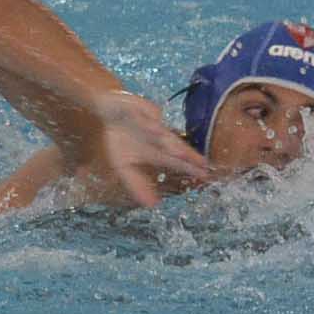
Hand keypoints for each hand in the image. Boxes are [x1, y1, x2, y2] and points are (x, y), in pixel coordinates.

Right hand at [71, 87, 209, 208]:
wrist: (108, 112)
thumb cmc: (120, 140)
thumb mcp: (123, 167)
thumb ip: (136, 185)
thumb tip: (152, 206)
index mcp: (156, 152)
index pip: (176, 162)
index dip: (189, 169)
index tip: (205, 177)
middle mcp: (156, 137)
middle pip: (175, 147)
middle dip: (187, 156)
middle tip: (202, 165)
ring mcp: (149, 122)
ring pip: (161, 132)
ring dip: (169, 140)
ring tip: (180, 152)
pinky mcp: (138, 107)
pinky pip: (143, 113)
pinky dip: (149, 118)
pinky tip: (155, 124)